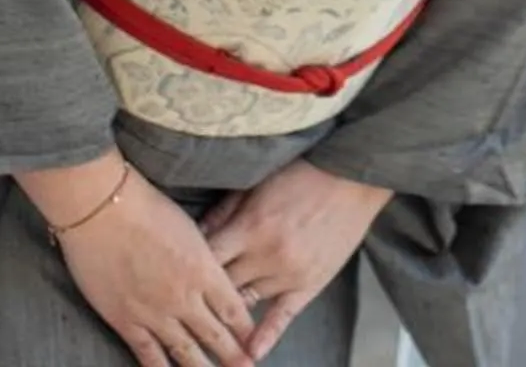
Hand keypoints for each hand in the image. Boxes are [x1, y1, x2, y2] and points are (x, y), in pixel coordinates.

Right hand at [29, 157, 257, 366]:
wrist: (102, 209)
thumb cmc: (145, 207)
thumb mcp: (189, 228)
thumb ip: (203, 255)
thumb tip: (212, 270)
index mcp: (204, 270)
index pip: (233, 309)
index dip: (246, 329)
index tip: (254, 342)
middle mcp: (184, 297)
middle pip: (216, 336)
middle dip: (233, 356)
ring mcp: (155, 312)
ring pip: (185, 351)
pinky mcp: (126, 319)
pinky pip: (148, 352)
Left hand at [204, 161, 391, 357]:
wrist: (350, 179)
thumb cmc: (301, 177)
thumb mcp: (256, 187)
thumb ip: (224, 213)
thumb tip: (196, 235)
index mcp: (250, 228)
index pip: (207, 259)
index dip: (189, 268)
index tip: (175, 276)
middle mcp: (266, 255)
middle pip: (222, 285)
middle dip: (204, 292)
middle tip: (185, 303)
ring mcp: (289, 274)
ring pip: (247, 301)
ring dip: (229, 310)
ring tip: (208, 325)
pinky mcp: (310, 284)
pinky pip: (284, 316)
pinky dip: (267, 335)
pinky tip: (252, 351)